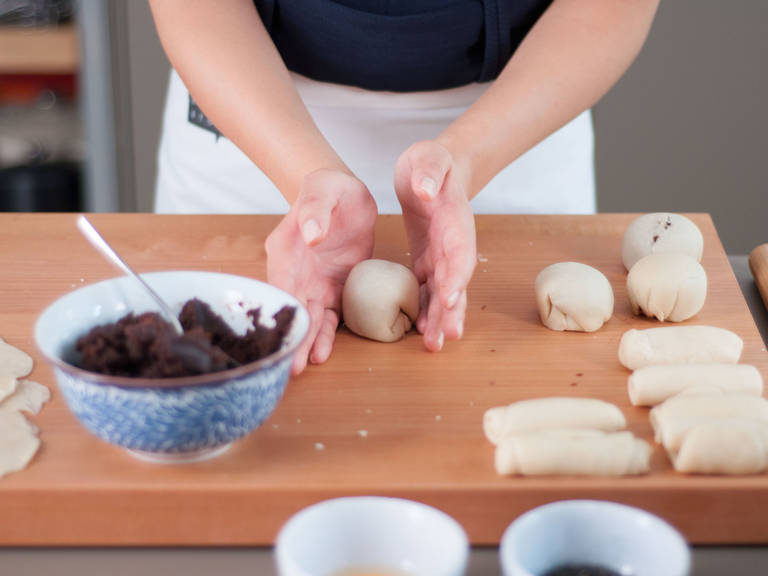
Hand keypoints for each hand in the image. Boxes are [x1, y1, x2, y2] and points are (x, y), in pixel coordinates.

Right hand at [266, 169, 376, 373]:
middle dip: (290, 336)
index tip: (281, 332)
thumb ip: (316, 210)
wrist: (344, 194)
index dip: (282, 307)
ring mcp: (313, 283)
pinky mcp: (334, 289)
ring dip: (306, 341)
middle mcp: (295, 272)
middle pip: (291, 308)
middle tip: (288, 366)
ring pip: (309, 317)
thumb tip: (312, 234)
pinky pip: (330, 315)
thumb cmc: (327, 189)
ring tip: (301, 367)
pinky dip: (327, 334)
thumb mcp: (323, 191)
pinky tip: (323, 353)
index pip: (281, 283)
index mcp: (286, 250)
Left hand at [394, 141, 475, 350]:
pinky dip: (426, 311)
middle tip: (447, 337)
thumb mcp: (427, 156)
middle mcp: (454, 244)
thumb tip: (426, 189)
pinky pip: (428, 291)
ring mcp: (442, 256)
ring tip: (434, 345)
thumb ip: (428, 169)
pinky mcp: (428, 262)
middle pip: (456, 281)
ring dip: (440, 319)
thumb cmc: (430, 161)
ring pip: (444, 293)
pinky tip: (420, 332)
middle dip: (452, 310)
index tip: (450, 298)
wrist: (433, 170)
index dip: (457, 276)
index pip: (459, 251)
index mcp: (455, 219)